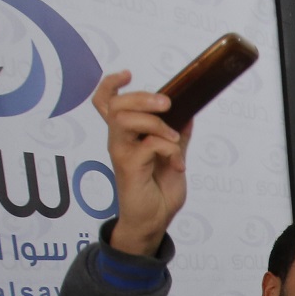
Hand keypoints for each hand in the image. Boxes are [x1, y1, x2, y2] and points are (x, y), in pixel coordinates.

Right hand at [92, 71, 188, 257]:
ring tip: (174, 137)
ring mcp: (122, 153)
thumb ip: (177, 136)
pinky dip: (169, 149)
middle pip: (116, 104)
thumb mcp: (174, 158)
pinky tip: (178, 164)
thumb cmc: (158, 192)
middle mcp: (119, 140)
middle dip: (142, 97)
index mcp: (127, 135)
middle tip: (167, 104)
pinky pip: (148, 145)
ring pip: (125, 118)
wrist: (153, 221)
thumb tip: (188, 113)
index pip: (106, 103)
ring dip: (154, 122)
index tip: (128, 74)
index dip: (111, 84)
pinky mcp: (129, 167)